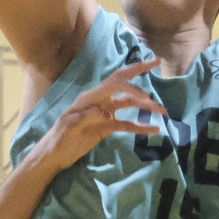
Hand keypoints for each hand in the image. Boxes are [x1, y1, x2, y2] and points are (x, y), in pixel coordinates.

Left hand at [29, 58, 165, 171]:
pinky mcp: (107, 126)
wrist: (54, 155)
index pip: (114, 83)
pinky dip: (140, 126)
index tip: (147, 94)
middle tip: (156, 63)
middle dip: (139, 72)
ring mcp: (105, 113)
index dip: (131, 82)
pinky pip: (127, 123)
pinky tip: (154, 129)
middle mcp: (100, 100)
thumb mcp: (68, 127)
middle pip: (123, 83)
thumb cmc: (58, 139)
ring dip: (146, 106)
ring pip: (129, 104)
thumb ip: (84, 117)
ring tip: (164, 111)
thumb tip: (104, 111)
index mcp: (90, 97)